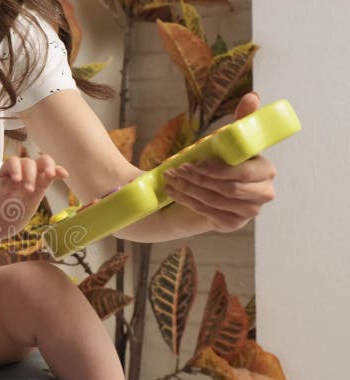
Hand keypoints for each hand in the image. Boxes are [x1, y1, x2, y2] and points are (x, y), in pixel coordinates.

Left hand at [0, 154, 68, 197]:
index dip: (16, 169)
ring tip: (50, 175)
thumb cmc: (6, 193)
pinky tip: (64, 175)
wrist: (14, 202)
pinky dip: (60, 171)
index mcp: (11, 166)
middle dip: (29, 175)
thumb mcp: (1, 191)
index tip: (16, 180)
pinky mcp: (46, 177)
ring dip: (48, 167)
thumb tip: (15, 183)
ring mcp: (37, 170)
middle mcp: (24, 165)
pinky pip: (55, 171)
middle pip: (29, 162)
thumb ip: (5, 186)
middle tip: (28, 190)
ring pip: (44, 161)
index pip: (13, 161)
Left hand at [163, 92, 276, 231]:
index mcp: (266, 170)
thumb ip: (242, 121)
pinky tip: (174, 192)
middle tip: (177, 170)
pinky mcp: (232, 225)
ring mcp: (249, 212)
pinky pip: (207, 213)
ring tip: (171, 178)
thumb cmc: (215, 163)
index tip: (194, 162)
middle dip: (199, 179)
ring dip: (188, 188)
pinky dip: (187, 201)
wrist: (198, 192)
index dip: (218, 169)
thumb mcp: (225, 142)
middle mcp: (263, 193)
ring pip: (215, 201)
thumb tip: (253, 96)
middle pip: (230, 190)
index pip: (246, 173)